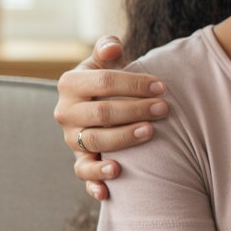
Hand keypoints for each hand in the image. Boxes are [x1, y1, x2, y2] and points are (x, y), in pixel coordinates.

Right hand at [52, 34, 168, 199]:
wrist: (95, 106)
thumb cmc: (105, 82)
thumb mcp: (103, 62)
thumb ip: (106, 49)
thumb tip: (113, 47)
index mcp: (70, 84)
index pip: (104, 82)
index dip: (135, 84)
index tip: (162, 86)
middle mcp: (66, 112)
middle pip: (102, 113)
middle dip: (135, 110)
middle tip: (164, 109)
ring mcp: (71, 138)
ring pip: (96, 141)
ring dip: (124, 139)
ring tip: (149, 133)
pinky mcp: (79, 159)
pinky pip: (83, 173)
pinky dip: (95, 180)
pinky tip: (113, 183)